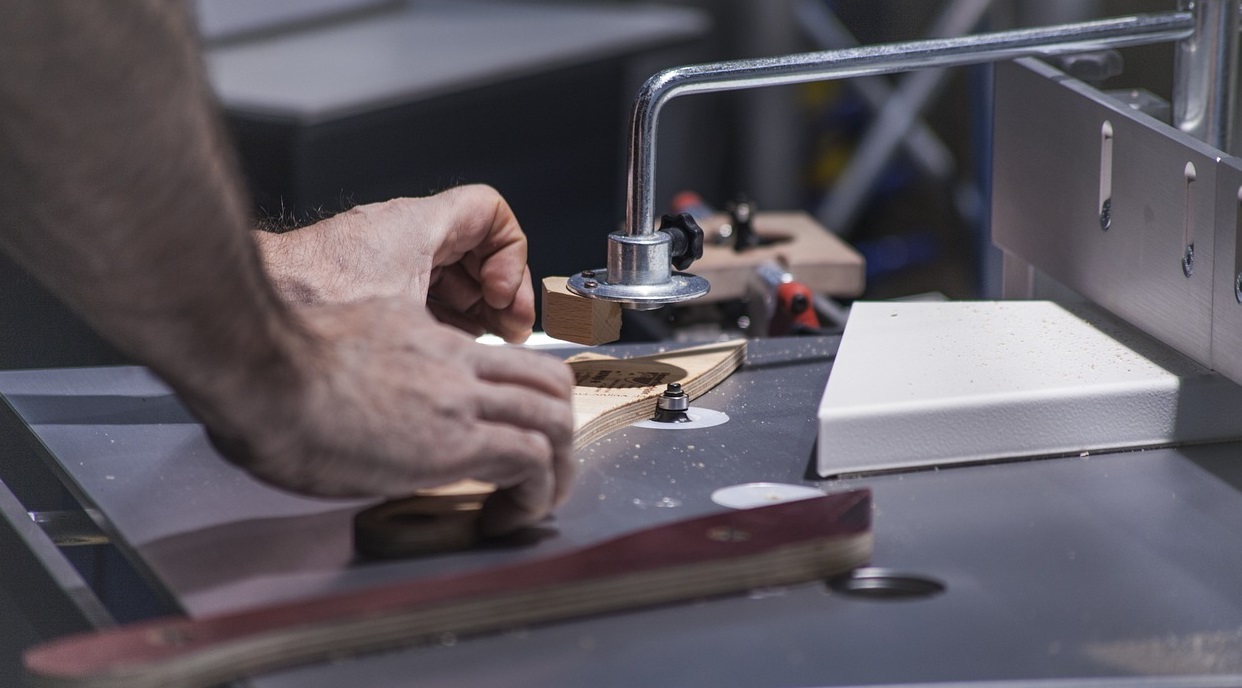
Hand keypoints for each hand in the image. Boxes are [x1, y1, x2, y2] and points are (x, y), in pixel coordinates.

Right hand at [197, 297, 574, 535]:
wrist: (261, 375)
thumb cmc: (267, 372)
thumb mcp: (331, 355)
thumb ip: (362, 373)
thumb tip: (356, 406)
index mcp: (423, 337)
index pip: (502, 359)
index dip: (523, 398)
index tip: (511, 434)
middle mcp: (453, 360)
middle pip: (547, 383)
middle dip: (560, 430)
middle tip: (545, 472)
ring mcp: (459, 397)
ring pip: (552, 416)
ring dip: (558, 467)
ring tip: (537, 503)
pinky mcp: (456, 440)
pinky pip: (529, 459)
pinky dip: (534, 493)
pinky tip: (507, 518)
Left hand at [255, 185, 534, 342]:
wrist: (248, 310)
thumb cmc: (310, 299)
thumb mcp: (404, 316)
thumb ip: (452, 330)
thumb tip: (485, 363)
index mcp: (416, 227)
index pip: (490, 214)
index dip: (510, 255)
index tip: (502, 297)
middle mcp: (400, 237)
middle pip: (474, 250)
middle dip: (497, 291)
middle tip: (509, 330)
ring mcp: (382, 262)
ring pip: (449, 275)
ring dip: (472, 309)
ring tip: (484, 344)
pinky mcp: (364, 286)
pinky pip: (420, 293)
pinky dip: (441, 318)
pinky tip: (444, 351)